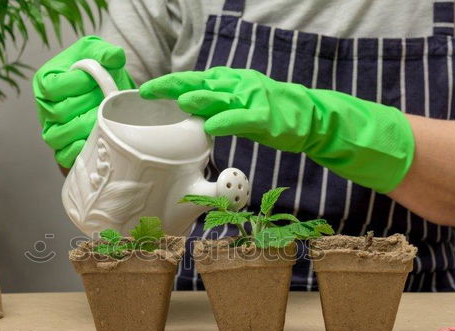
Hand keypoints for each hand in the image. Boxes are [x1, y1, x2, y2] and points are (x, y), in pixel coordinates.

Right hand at [33, 36, 134, 167]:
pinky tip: (94, 142)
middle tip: (106, 100)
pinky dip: (78, 152)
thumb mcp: (97, 53)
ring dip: (83, 129)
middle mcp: (44, 106)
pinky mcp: (61, 148)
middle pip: (58, 112)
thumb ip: (104, 52)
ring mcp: (51, 129)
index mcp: (46, 80)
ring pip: (57, 136)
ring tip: (103, 119)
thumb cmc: (97, 70)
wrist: (106, 91)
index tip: (96, 81)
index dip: (76, 85)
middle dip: (86, 106)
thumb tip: (116, 57)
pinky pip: (62, 156)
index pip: (53, 87)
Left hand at [140, 67, 413, 192]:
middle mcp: (237, 86)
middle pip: (200, 83)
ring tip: (180, 101)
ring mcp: (251, 100)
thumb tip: (185, 108)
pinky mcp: (264, 118)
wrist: (308, 117)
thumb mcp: (238, 103)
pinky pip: (242, 119)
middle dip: (174, 87)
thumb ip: (214, 104)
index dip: (169, 84)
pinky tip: (210, 126)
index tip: (145, 91)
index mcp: (229, 82)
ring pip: (220, 98)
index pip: (194, 79)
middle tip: (149, 91)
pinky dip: (225, 122)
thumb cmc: (269, 112)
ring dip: (199, 98)